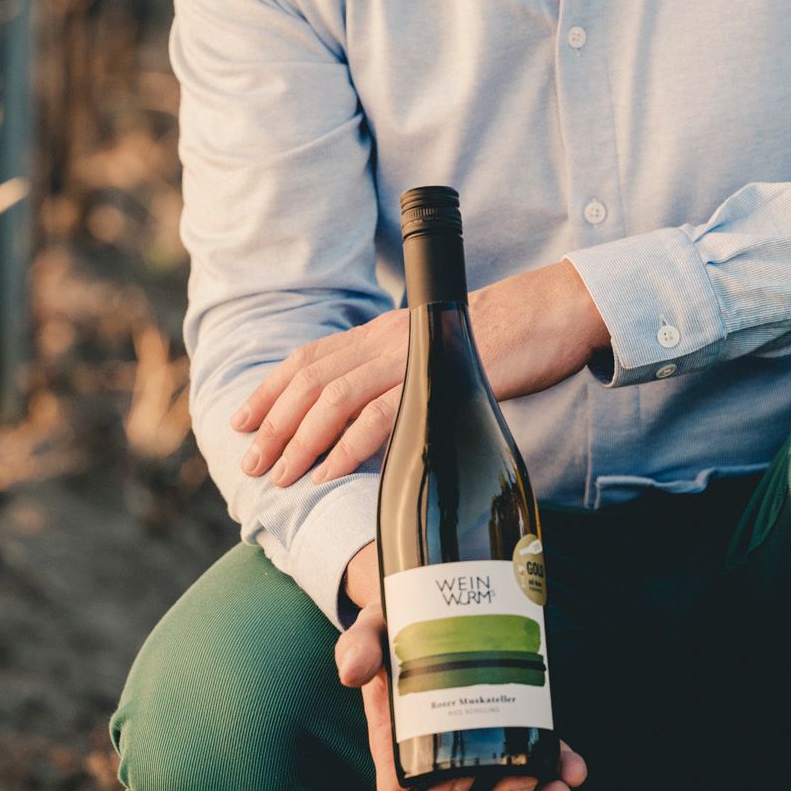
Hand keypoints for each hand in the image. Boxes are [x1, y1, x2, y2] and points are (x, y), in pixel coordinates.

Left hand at [232, 259, 607, 488]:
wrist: (547, 314)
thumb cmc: (499, 339)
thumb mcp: (434, 350)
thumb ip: (401, 373)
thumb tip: (376, 414)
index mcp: (381, 332)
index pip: (310, 358)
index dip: (270, 390)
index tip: (242, 422)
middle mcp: (384, 340)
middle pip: (312, 381)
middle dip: (274, 424)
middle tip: (251, 463)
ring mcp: (408, 358)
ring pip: (335, 399)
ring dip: (301, 441)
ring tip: (280, 477)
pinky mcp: (434, 379)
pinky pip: (380, 416)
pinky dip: (348, 447)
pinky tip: (329, 472)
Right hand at [334, 595, 588, 790]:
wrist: (429, 604)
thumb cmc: (393, 629)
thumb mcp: (371, 630)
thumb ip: (358, 646)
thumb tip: (353, 671)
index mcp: (399, 755)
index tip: (457, 780)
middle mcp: (440, 767)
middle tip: (522, 777)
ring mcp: (479, 757)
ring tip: (559, 782)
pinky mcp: (512, 736)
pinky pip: (538, 769)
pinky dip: (560, 770)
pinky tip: (575, 766)